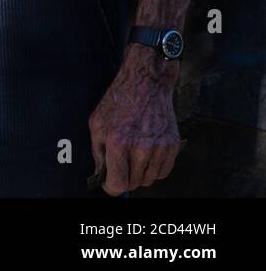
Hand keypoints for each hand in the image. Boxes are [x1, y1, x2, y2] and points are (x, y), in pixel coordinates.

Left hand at [88, 45, 181, 194]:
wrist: (146, 82)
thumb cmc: (118, 101)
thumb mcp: (96, 123)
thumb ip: (97, 152)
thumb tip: (100, 175)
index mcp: (118, 143)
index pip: (118, 184)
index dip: (112, 187)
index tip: (110, 183)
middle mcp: (141, 148)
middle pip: (134, 183)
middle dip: (125, 177)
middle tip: (121, 163)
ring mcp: (159, 147)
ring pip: (149, 179)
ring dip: (140, 173)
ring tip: (133, 155)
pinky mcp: (173, 145)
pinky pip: (163, 172)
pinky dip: (155, 168)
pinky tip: (147, 153)